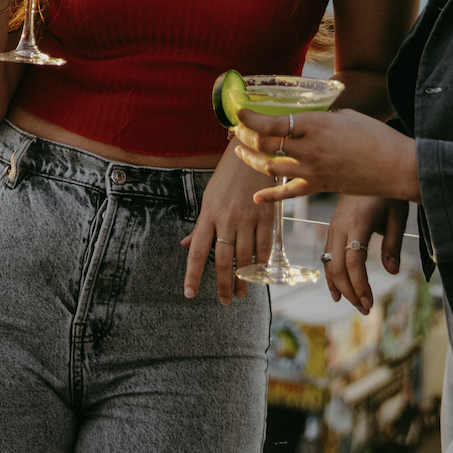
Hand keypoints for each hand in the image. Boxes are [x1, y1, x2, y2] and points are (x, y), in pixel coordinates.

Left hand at [180, 148, 272, 305]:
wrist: (253, 151)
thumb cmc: (228, 176)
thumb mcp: (209, 197)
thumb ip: (200, 225)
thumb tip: (186, 245)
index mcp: (208, 215)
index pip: (197, 252)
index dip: (192, 275)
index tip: (189, 293)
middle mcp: (227, 219)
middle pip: (222, 261)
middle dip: (222, 285)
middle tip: (225, 301)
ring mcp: (248, 219)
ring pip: (245, 258)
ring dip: (243, 280)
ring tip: (242, 293)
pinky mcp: (267, 217)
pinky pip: (264, 247)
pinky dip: (262, 264)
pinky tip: (259, 274)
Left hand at [231, 108, 420, 205]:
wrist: (395, 166)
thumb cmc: (374, 135)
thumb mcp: (344, 116)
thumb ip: (320, 120)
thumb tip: (306, 123)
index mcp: (315, 125)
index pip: (272, 123)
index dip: (251, 118)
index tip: (239, 112)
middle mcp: (309, 148)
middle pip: (265, 145)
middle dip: (245, 136)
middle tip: (237, 130)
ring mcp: (312, 171)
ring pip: (270, 167)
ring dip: (251, 160)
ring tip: (240, 152)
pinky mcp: (319, 187)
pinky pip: (288, 193)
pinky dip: (270, 195)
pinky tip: (257, 196)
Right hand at [324, 194, 407, 312]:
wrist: (369, 168)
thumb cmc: (388, 193)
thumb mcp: (397, 216)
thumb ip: (393, 244)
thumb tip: (392, 272)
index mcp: (358, 222)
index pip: (354, 260)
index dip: (360, 284)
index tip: (370, 302)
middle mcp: (340, 225)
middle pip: (338, 266)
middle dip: (351, 291)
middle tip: (366, 309)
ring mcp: (333, 226)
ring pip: (330, 263)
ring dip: (341, 286)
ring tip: (356, 304)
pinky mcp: (332, 227)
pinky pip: (327, 256)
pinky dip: (331, 275)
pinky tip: (337, 291)